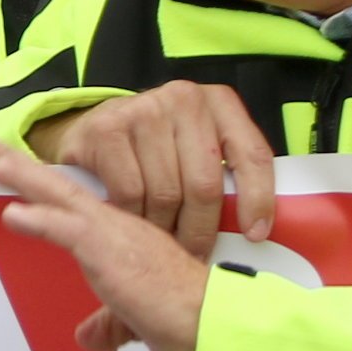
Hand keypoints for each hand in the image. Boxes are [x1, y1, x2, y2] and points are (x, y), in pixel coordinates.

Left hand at [0, 129, 211, 350]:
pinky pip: (69, 231)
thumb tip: (89, 337)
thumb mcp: (134, 318)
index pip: (62, 196)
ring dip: (20, 177)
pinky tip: (13, 214)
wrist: (213, 326)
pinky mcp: (112, 254)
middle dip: (8, 159)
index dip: (28, 177)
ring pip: (56, 195)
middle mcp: (113, 223)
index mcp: (115, 232)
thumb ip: (109, 324)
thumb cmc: (185, 319)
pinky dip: (40, 221)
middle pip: (50, 183)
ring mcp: (112, 235)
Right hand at [34, 79, 273, 260]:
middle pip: (205, 184)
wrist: (93, 128)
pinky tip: (133, 221)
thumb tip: (255, 230)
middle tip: (194, 252)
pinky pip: (129, 192)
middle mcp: (183, 98)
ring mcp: (142, 110)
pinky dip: (132, 217)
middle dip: (200, 229)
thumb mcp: (198, 148)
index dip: (258, 200)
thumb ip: (227, 173)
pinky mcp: (106, 129)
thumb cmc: (157, 147)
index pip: (252, 155)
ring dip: (164, 228)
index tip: (253, 235)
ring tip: (162, 239)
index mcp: (218, 102)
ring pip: (166, 194)